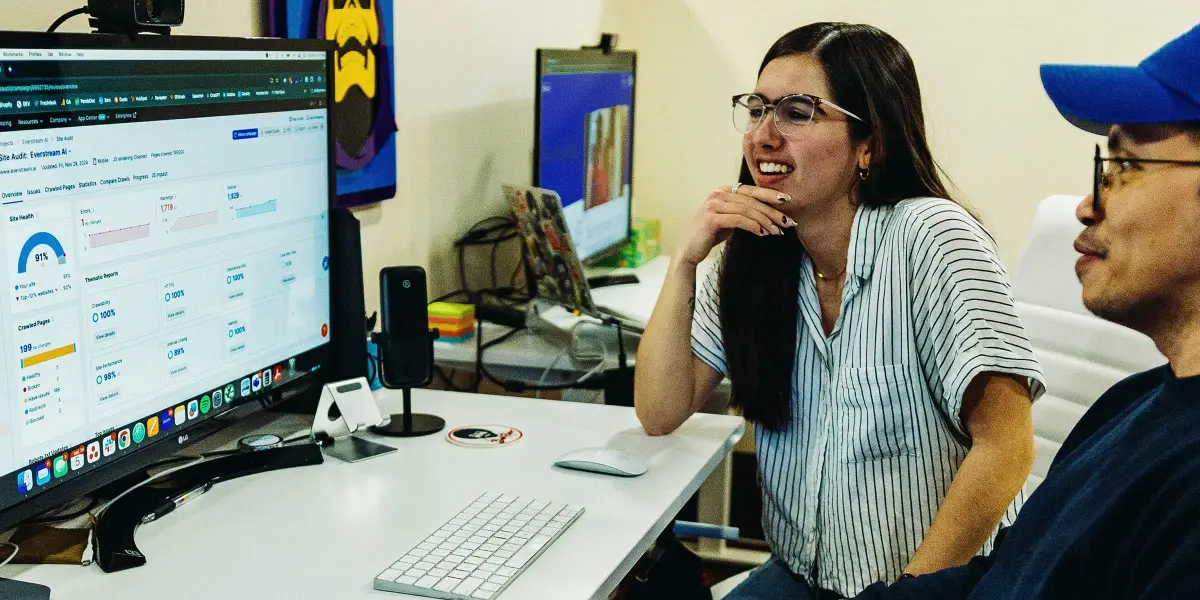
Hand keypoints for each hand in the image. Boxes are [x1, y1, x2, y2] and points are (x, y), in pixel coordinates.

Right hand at [675, 184, 794, 265]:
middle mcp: (718, 193)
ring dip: (766, 221)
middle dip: (772, 211)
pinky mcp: (711, 218)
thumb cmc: (710, 235)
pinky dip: (753, 226)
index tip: (787, 201)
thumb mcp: (729, 219)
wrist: (689, 250)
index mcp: (723, 190)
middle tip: (787, 222)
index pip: (752, 191)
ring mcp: (713, 204)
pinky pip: (739, 219)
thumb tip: (771, 214)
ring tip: (777, 231)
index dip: (771, 195)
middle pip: (752, 200)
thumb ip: (744, 212)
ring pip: (748, 210)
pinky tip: (762, 233)